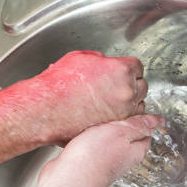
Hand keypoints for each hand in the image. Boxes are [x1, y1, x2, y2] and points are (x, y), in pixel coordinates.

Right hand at [30, 50, 147, 142]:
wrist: (44, 109)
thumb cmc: (57, 85)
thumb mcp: (77, 59)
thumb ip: (97, 59)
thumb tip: (103, 63)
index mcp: (120, 70)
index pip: (137, 66)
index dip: (126, 68)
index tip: (121, 72)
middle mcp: (126, 91)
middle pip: (141, 85)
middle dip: (131, 84)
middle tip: (116, 85)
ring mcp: (122, 112)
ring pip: (138, 105)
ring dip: (129, 102)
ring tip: (111, 101)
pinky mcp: (114, 127)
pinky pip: (127, 121)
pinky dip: (121, 117)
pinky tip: (107, 114)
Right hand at [39, 114, 162, 186]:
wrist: (70, 178)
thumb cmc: (94, 156)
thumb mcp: (120, 132)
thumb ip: (137, 126)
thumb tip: (157, 121)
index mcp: (135, 151)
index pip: (146, 134)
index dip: (142, 120)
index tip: (138, 110)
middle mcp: (122, 160)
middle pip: (129, 140)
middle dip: (124, 128)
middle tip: (119, 114)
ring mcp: (105, 164)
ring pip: (110, 145)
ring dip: (106, 134)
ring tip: (100, 122)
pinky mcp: (88, 165)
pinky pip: (94, 149)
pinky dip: (91, 141)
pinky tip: (84, 135)